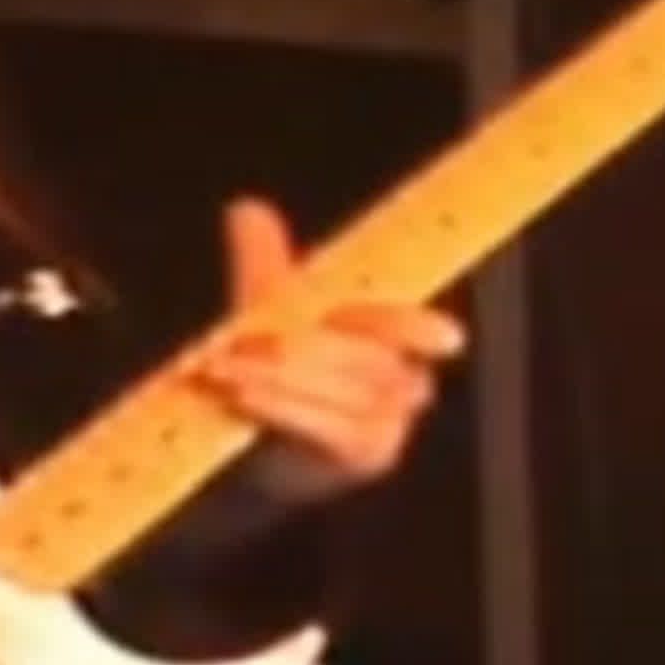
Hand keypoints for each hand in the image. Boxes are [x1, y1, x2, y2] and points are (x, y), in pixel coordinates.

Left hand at [191, 196, 463, 501]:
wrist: (254, 453)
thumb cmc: (277, 375)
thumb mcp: (270, 314)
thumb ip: (265, 263)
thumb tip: (245, 207)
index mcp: (393, 336)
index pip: (409, 326)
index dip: (413, 325)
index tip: (436, 334)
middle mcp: (404, 381)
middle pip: (366, 359)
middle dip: (303, 348)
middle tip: (246, 343)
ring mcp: (389, 424)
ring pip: (345, 392)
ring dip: (282, 379)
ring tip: (228, 368)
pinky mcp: (363, 457)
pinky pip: (330, 428)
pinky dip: (285, 408)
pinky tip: (246, 397)